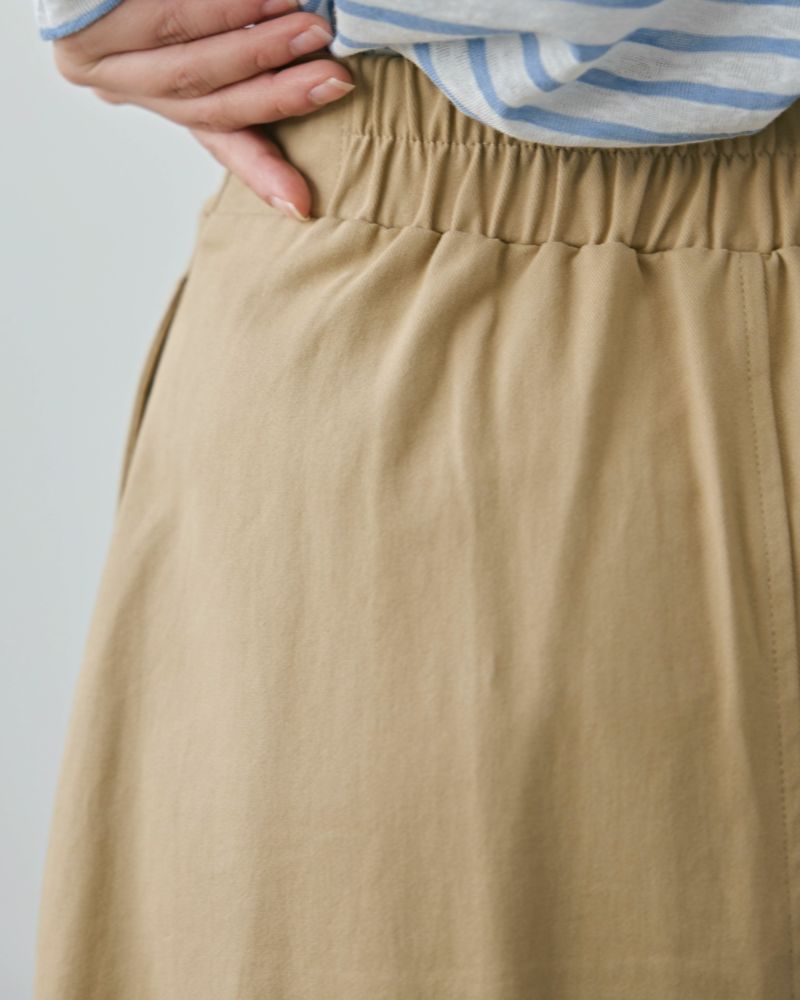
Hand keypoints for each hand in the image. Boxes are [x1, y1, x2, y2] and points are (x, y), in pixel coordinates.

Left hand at [51, 0, 354, 217]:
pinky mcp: (78, 28)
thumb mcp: (197, 31)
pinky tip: (265, 0)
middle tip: (334, 79)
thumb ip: (242, 52)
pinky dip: (220, 12)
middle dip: (279, 95)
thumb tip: (325, 71)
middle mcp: (125, 85)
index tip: (301, 204)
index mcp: (156, 92)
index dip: (262, 171)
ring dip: (258, 50)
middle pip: (212, 106)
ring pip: (189, 70)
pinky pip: (164, 20)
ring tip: (312, 29)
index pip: (218, 139)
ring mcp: (97, 59)